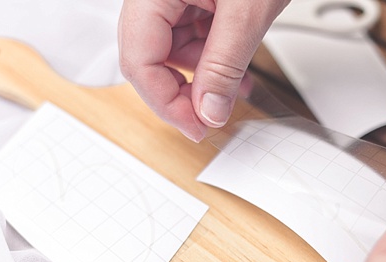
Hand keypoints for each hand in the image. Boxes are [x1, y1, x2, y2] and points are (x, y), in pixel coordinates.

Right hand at [118, 0, 288, 141]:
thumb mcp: (247, 11)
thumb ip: (224, 64)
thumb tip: (209, 110)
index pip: (138, 59)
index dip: (165, 102)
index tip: (196, 127)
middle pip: (149, 57)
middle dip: (182, 92)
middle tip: (209, 118)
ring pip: (171, 51)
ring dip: (201, 78)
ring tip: (232, 90)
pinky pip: (191, 37)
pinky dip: (212, 59)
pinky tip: (233, 72)